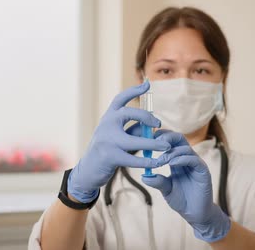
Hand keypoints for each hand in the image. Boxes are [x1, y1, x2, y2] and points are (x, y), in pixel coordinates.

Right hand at [68, 82, 169, 202]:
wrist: (88, 170)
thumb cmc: (107, 151)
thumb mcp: (118, 136)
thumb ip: (133, 130)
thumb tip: (152, 127)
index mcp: (108, 117)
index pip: (120, 99)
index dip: (134, 91)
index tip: (147, 84)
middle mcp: (106, 125)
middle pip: (129, 113)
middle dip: (146, 117)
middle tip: (158, 124)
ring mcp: (107, 141)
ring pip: (134, 140)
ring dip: (153, 144)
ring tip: (167, 146)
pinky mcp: (110, 157)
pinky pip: (132, 159)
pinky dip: (147, 161)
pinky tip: (157, 163)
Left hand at [141, 131, 230, 242]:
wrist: (195, 213)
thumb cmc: (181, 200)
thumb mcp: (166, 189)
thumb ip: (157, 181)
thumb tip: (144, 176)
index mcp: (177, 160)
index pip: (171, 141)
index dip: (161, 136)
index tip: (148, 138)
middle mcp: (187, 158)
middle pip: (179, 139)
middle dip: (167, 137)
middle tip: (155, 142)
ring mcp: (196, 163)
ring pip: (185, 148)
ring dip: (171, 152)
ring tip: (160, 160)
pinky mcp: (203, 171)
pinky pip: (193, 160)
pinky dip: (182, 159)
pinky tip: (172, 164)